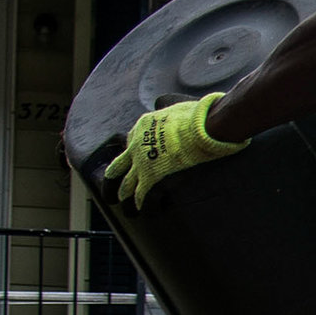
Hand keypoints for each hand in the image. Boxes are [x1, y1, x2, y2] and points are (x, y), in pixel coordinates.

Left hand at [104, 93, 247, 208]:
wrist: (204, 128)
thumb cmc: (197, 116)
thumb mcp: (174, 104)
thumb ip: (167, 105)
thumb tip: (163, 101)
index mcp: (140, 128)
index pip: (127, 145)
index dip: (128, 159)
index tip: (129, 167)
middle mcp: (136, 147)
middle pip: (117, 168)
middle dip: (113, 182)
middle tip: (111, 195)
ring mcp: (143, 164)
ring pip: (127, 187)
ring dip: (125, 200)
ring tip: (126, 210)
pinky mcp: (154, 179)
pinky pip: (144, 198)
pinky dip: (145, 207)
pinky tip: (146, 213)